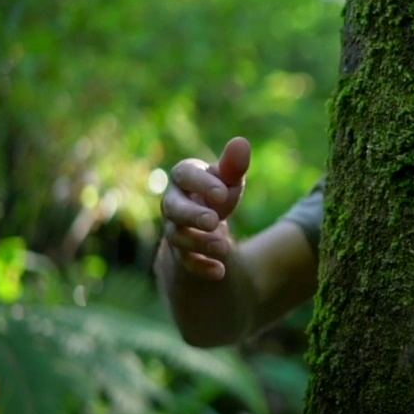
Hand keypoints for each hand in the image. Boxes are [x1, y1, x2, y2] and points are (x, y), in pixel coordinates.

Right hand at [160, 137, 251, 280]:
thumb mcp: (228, 179)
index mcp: (183, 178)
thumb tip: (241, 143)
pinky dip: (201, 267)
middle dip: (192, 215)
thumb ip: (233, 165)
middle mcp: (172, 203)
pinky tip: (219, 271)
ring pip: (177, 237)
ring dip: (199, 243)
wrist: (205, 222)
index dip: (201, 183)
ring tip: (224, 247)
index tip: (222, 193)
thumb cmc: (217, 191)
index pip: (184, 175)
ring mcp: (173, 228)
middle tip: (214, 221)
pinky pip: (184, 262)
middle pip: (173, 208)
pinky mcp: (179, 252)